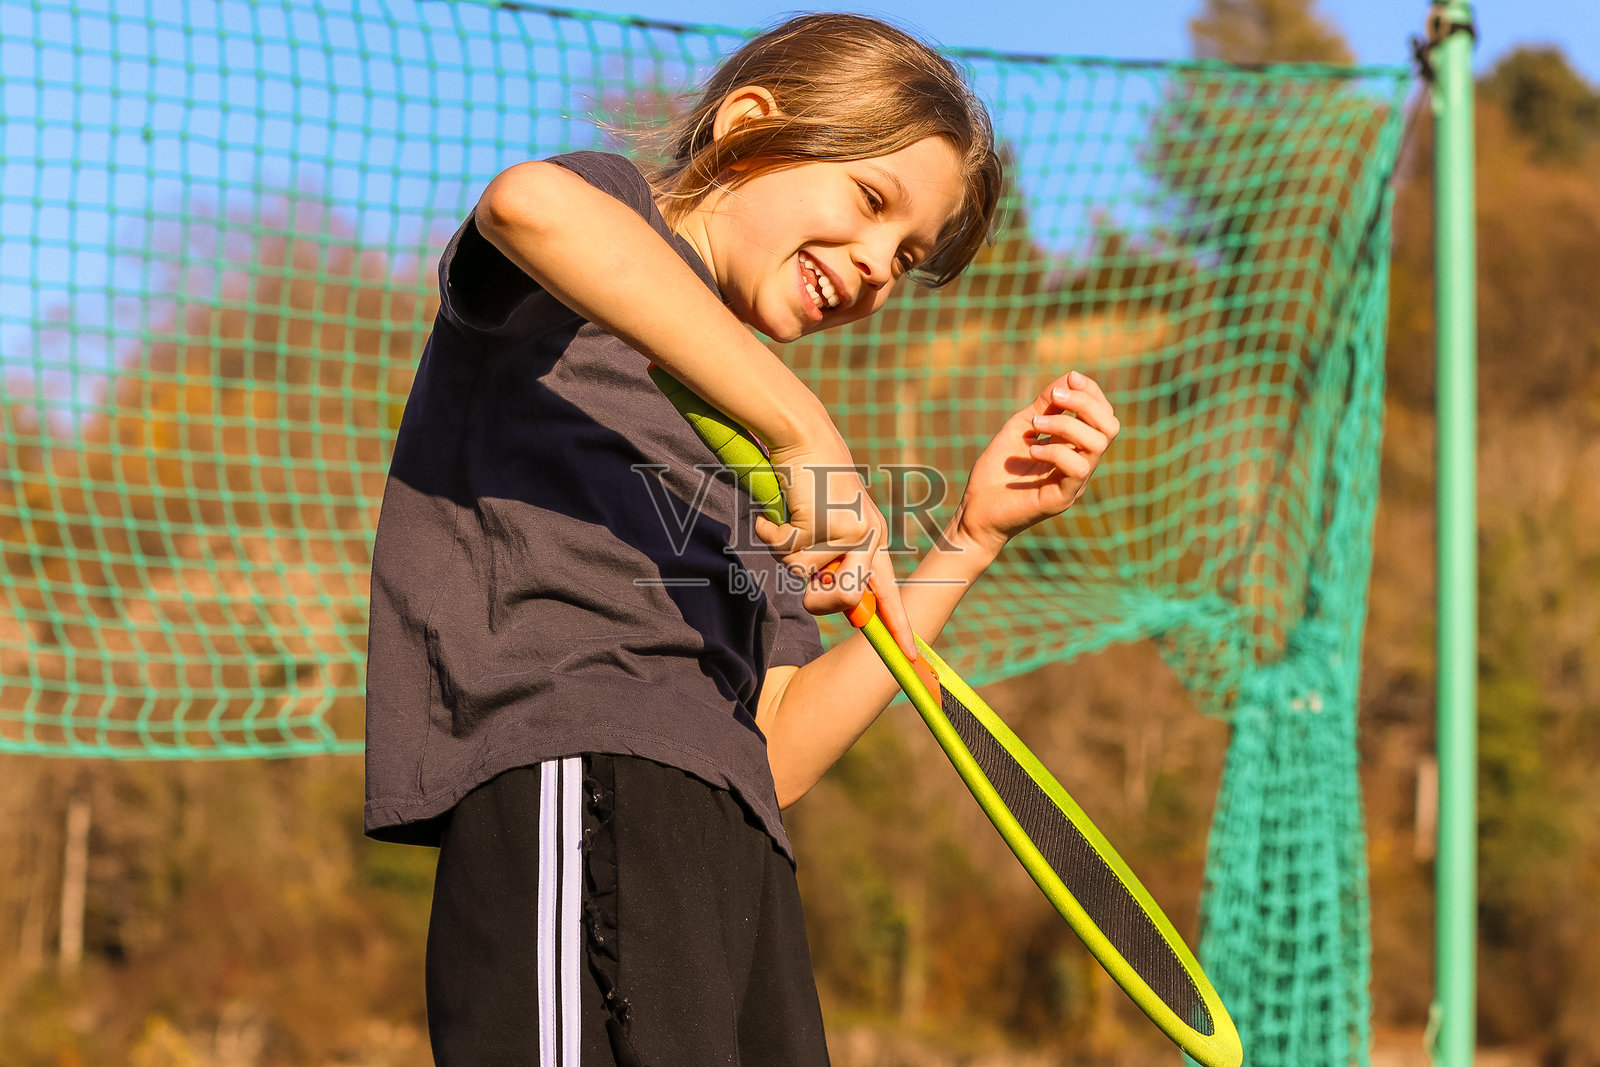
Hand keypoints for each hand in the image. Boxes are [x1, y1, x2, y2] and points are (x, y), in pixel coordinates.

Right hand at [755, 427, 919, 661]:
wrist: (805, 440)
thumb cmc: (813, 486)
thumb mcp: (829, 527)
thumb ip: (832, 563)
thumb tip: (820, 599)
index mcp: (874, 540)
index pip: (889, 592)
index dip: (899, 627)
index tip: (911, 658)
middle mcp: (868, 537)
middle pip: (846, 599)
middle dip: (820, 596)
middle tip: (806, 568)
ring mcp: (846, 531)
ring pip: (803, 575)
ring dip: (786, 551)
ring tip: (794, 519)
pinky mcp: (821, 522)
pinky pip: (784, 551)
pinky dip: (772, 534)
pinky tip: (780, 512)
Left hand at [950, 370, 1119, 557]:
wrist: (975, 509)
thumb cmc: (997, 470)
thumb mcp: (1022, 426)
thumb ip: (1045, 405)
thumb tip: (1069, 377)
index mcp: (1076, 447)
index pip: (1103, 415)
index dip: (1092, 392)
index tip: (1070, 378)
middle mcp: (1081, 463)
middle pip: (1110, 427)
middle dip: (1085, 403)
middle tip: (1054, 397)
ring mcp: (1075, 483)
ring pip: (1097, 444)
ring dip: (1066, 424)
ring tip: (1036, 424)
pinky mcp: (1062, 498)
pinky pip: (1077, 468)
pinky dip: (1055, 450)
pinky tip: (1032, 450)